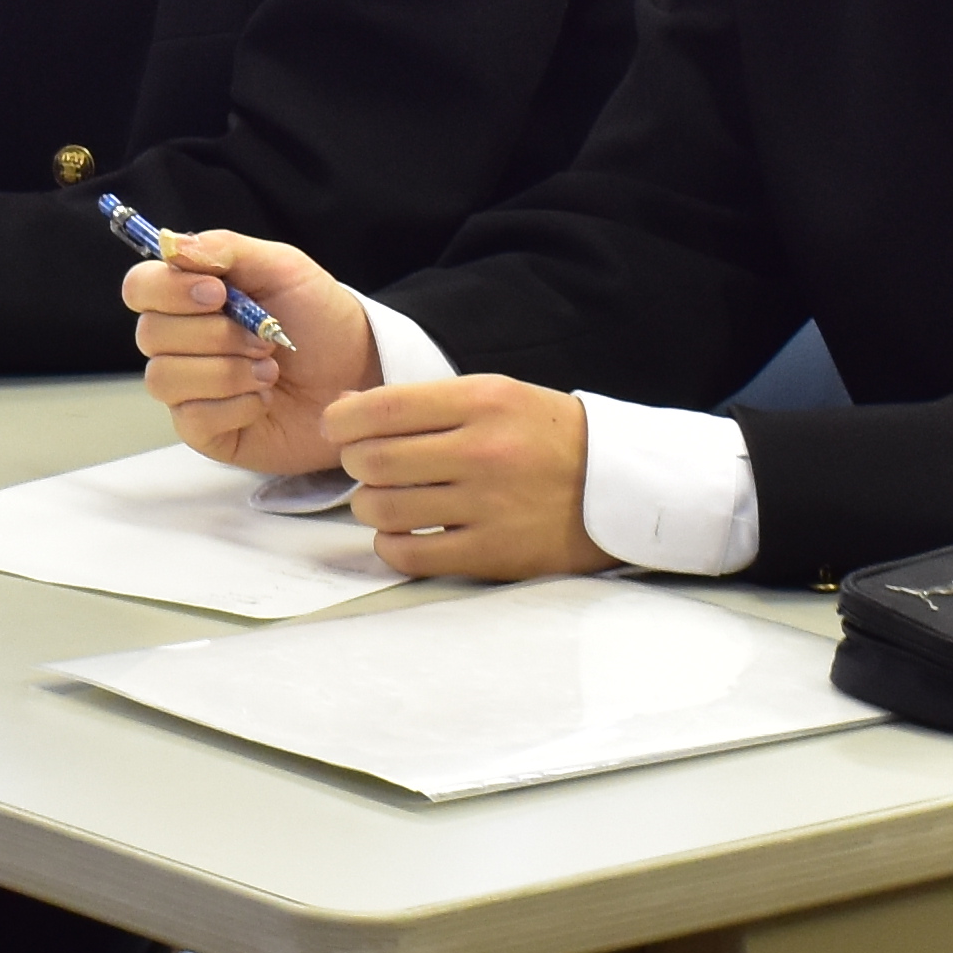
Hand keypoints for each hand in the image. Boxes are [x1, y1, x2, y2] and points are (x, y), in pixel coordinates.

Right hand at [134, 226, 380, 480]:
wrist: (359, 373)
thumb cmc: (320, 318)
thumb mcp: (282, 267)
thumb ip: (226, 248)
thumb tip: (173, 245)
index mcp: (190, 296)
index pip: (139, 287)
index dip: (168, 290)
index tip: (217, 293)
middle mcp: (180, 342)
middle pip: (150, 334)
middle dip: (214, 334)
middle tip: (265, 337)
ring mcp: (188, 388)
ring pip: (164, 378)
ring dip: (225, 372)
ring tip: (269, 369)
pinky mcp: (204, 430)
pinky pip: (192, 419)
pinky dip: (235, 405)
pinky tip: (265, 400)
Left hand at [319, 377, 611, 582]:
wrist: (616, 484)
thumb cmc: (543, 435)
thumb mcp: (493, 396)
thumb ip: (422, 402)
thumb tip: (345, 408)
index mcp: (482, 401)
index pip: (383, 407)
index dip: (342, 420)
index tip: (336, 428)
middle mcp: (483, 451)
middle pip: (375, 460)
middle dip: (353, 463)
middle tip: (364, 465)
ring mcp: (488, 506)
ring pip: (384, 510)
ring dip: (369, 506)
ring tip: (385, 499)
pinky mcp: (493, 554)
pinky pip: (410, 555)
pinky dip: (391, 545)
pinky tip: (403, 533)